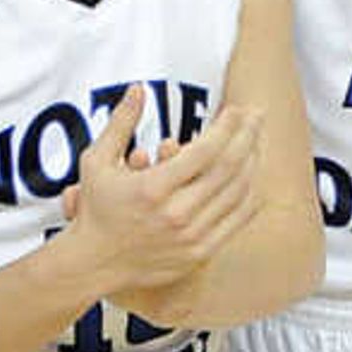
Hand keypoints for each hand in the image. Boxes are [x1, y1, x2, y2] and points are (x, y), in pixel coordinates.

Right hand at [62, 88, 268, 294]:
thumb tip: (138, 88)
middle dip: (248, 135)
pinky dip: (250, 194)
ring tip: (257, 140)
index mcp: (153, 189)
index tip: (235, 109)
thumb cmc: (95, 208)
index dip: (226, 126)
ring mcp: (191, 237)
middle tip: (257, 115)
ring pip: (238, 192)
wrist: (94, 263)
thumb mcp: (97, 161)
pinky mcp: (200, 253)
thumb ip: (121, 123)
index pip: (205, 150)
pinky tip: (252, 175)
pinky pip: (238, 219)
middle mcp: (176, 214)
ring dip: (253, 161)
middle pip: (229, 168)